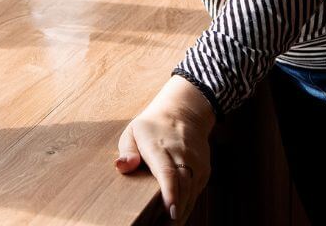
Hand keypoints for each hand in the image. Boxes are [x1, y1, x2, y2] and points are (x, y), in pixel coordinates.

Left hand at [115, 75, 215, 223]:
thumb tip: (122, 166)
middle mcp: (181, 155)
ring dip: (182, 210)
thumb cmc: (152, 126)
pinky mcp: (203, 170)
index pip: (168, 171)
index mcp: (160, 147)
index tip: (170, 210)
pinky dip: (188, 204)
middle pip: (182, 185)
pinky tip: (177, 215)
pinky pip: (196, 191)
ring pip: (191, 191)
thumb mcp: (133, 131)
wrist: (184, 112)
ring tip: (167, 225)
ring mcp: (195, 163)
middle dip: (176, 208)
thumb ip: (126, 151)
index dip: (170, 192)